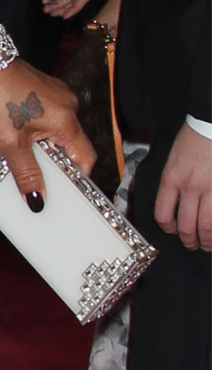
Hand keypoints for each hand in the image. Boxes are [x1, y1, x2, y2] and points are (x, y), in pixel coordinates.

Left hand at [0, 59, 95, 208]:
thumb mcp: (9, 143)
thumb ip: (26, 173)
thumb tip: (37, 199)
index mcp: (66, 121)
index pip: (85, 158)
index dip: (77, 179)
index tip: (65, 194)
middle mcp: (68, 107)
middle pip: (71, 146)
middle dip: (56, 167)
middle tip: (39, 182)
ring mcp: (58, 97)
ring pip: (58, 133)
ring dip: (44, 150)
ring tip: (24, 160)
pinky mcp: (46, 91)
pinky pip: (49, 120)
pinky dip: (38, 134)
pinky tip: (20, 140)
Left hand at [154, 124, 211, 251]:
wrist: (211, 124)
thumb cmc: (192, 140)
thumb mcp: (171, 161)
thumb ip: (171, 184)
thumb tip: (171, 204)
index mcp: (171, 179)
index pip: (163, 214)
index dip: (167, 229)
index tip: (172, 232)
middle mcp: (190, 186)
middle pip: (185, 225)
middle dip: (188, 240)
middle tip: (192, 245)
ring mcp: (211, 188)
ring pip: (206, 225)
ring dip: (206, 240)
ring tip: (207, 245)